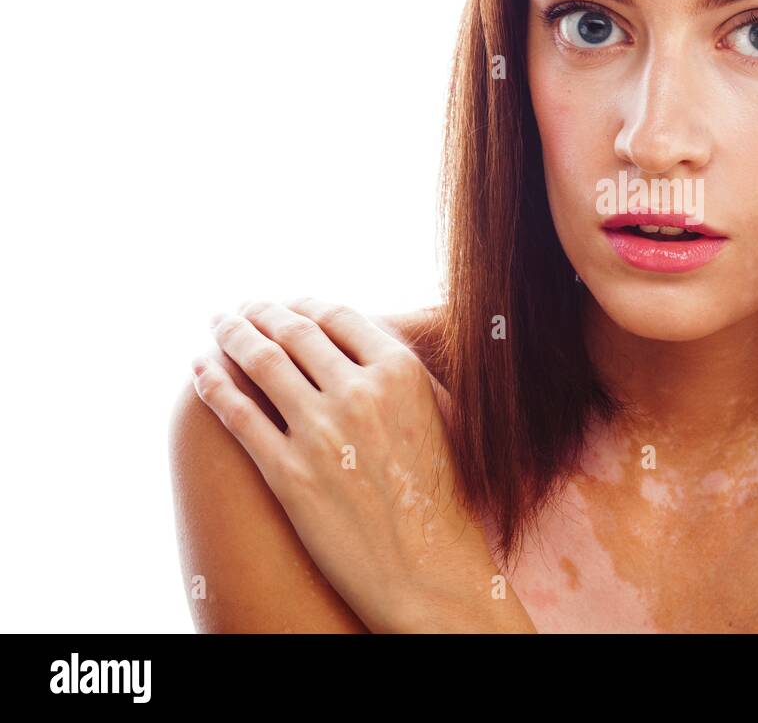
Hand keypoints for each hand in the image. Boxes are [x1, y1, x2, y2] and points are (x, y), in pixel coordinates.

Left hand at [188, 297, 534, 632]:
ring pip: (261, 362)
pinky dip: (212, 383)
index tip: (287, 304)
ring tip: (219, 325)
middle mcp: (360, 393)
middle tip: (243, 307)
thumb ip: (401, 371)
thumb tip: (359, 335)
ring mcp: (321, 433)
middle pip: (295, 332)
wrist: (428, 569)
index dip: (304, 304)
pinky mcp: (288, 474)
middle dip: (261, 312)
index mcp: (401, 372)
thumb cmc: (440, 495)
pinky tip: (200, 367)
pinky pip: (237, 413)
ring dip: (232, 335)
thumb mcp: (439, 415)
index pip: (338, 315)